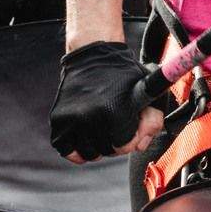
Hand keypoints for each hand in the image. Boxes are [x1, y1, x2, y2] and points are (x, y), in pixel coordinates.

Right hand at [50, 41, 161, 162]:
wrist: (93, 56)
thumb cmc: (125, 75)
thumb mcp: (148, 91)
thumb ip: (153, 120)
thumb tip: (140, 146)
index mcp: (115, 110)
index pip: (125, 146)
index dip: (133, 138)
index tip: (132, 125)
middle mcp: (90, 116)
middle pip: (107, 151)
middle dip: (116, 142)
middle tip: (118, 125)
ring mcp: (71, 120)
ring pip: (88, 155)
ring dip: (98, 147)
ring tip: (104, 129)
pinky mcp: (57, 121)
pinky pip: (68, 152)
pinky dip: (77, 150)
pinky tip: (87, 136)